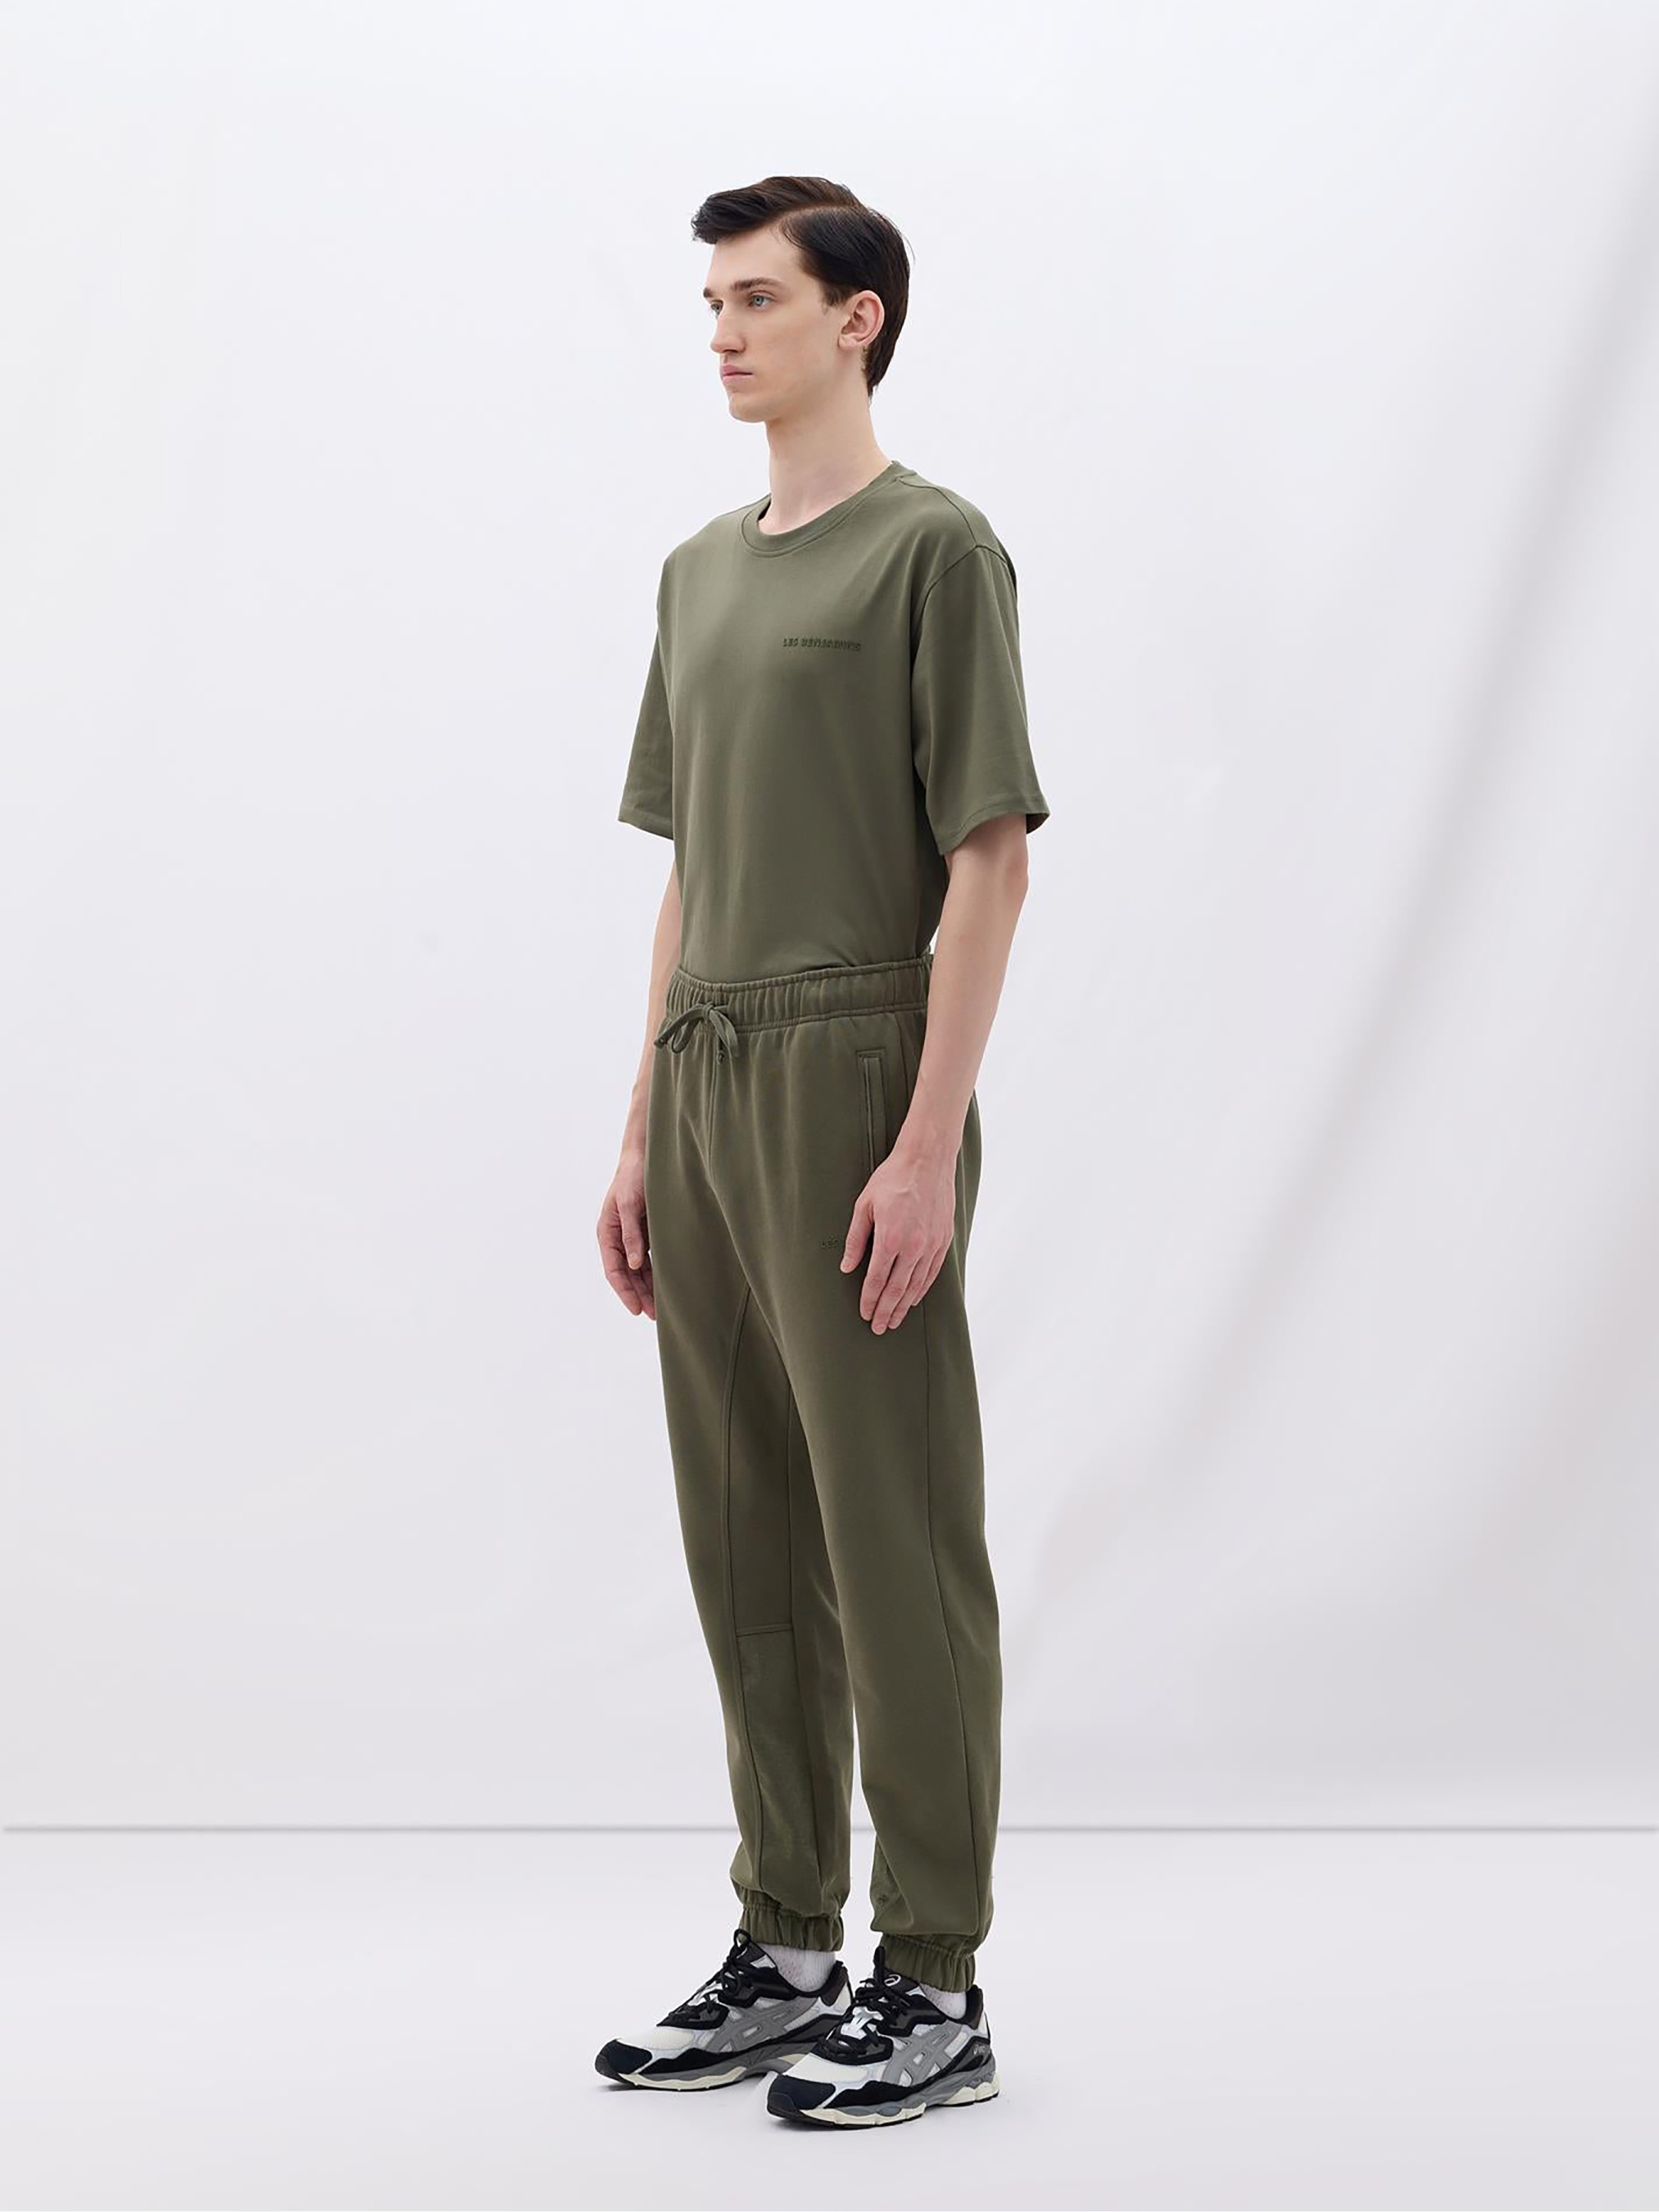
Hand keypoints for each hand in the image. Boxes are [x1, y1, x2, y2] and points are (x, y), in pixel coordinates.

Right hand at [599, 1147, 654, 1318]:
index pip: (614, 1269)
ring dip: (648, 1288)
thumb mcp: (631, 1204)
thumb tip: (632, 1264)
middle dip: (639, 1295)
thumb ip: (631, 1234)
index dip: (624, 1291)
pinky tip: (667, 1285)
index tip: (636, 1309)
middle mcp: (618, 1237)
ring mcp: (632, 1236)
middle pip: (627, 1274)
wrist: (647, 1155)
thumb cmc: (634, 1176)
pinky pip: (650, 1258)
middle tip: (655, 1315)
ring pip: (639, 1269)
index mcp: (607, 1232)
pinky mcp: (646, 1232)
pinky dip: (657, 1273)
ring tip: (662, 1308)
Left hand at [840, 1140, 956, 1332]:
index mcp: (891, 1237)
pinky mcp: (944, 1240)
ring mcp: (932, 1244)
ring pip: (916, 1285)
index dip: (869, 1300)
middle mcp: (914, 1246)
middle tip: (878, 1328)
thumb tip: (847, 1267)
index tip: (864, 1314)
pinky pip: (932, 1272)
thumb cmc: (892, 1179)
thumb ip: (856, 1239)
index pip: (876, 1279)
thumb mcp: (864, 1205)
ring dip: (904, 1305)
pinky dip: (922, 1289)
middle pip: (897, 1289)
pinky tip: (913, 1299)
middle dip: (886, 1311)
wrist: (927, 1160)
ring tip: (894, 1320)